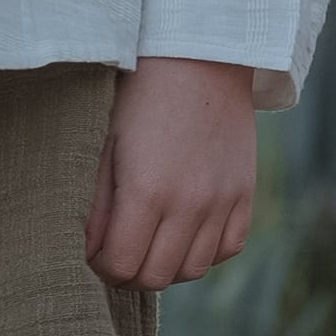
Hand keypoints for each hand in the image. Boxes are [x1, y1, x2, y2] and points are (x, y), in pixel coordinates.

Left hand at [88, 57, 258, 287]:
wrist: (199, 59)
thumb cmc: (140, 97)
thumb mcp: (105, 146)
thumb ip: (96, 206)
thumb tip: (90, 251)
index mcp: (147, 191)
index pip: (121, 265)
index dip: (101, 268)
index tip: (94, 254)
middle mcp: (190, 204)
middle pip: (156, 276)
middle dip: (129, 274)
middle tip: (117, 255)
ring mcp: (222, 201)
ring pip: (193, 270)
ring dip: (166, 267)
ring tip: (150, 244)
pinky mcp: (244, 193)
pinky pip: (228, 248)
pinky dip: (205, 252)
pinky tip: (185, 234)